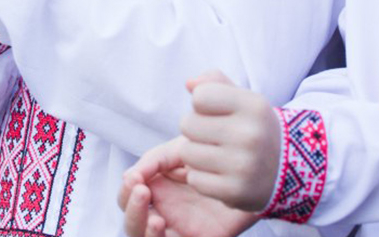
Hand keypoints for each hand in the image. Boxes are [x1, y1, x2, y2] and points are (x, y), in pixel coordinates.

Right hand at [120, 138, 258, 236]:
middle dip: (131, 210)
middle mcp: (162, 211)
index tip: (134, 178)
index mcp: (156, 189)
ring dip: (142, 227)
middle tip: (140, 192)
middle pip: (132, 222)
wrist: (253, 167)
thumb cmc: (216, 156)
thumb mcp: (183, 150)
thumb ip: (156, 159)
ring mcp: (178, 228)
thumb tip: (131, 175)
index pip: (127, 196)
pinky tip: (161, 224)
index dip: (125, 190)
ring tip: (154, 216)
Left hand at [177, 71, 279, 211]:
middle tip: (215, 137)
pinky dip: (201, 177)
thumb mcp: (244, 99)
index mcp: (254, 106)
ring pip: (187, 153)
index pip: (200, 96)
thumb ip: (215, 82)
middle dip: (196, 129)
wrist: (288, 172)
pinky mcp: (234, 193)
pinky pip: (194, 180)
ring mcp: (243, 166)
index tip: (218, 113)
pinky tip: (220, 174)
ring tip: (217, 155)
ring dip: (196, 154)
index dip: (203, 104)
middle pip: (187, 124)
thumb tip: (189, 83)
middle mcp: (250, 135)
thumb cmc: (255, 128)